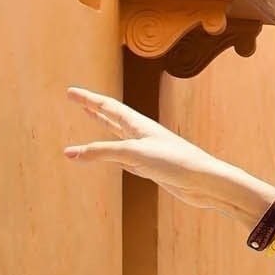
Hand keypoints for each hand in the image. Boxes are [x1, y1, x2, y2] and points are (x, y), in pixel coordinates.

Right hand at [62, 88, 263, 219]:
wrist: (205, 183)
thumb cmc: (176, 162)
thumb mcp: (133, 154)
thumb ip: (102, 152)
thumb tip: (70, 154)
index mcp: (139, 125)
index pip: (108, 107)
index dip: (88, 99)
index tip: (70, 91)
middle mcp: (142, 135)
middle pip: (112, 116)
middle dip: (93, 107)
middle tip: (78, 99)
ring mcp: (146, 151)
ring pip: (117, 136)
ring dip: (103, 125)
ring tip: (91, 115)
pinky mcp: (151, 168)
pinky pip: (124, 157)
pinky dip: (112, 153)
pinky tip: (111, 154)